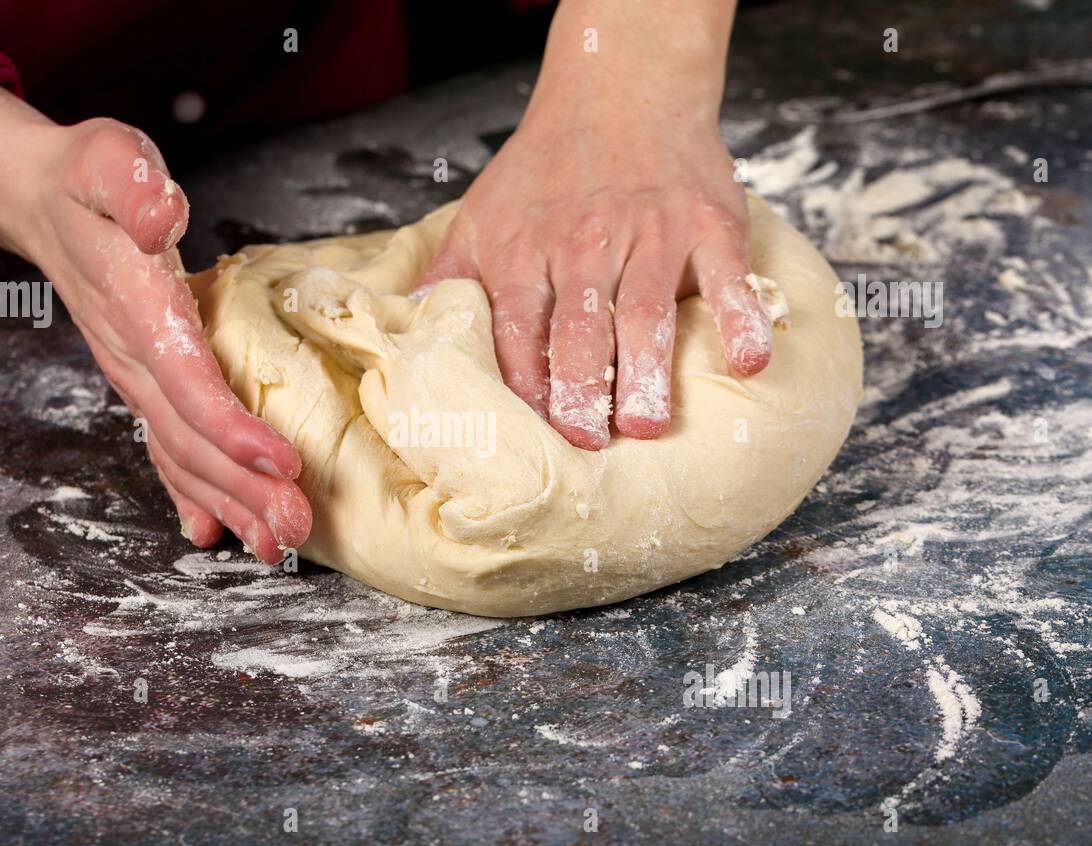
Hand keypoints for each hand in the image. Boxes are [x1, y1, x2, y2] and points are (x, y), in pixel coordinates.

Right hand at [0, 88, 310, 561]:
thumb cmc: (90, 179)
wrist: (41, 201)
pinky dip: (191, 492)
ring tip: (275, 547)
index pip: (187, 382)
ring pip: (182, 455)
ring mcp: (135, 378)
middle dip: (244, 490)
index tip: (283, 463)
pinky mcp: (143, 383)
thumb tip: (162, 215)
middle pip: (191, 439)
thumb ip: (133, 185)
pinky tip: (212, 530)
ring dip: (229, 504)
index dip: (232, 429)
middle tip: (296, 530)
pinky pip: (166, 447)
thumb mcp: (110, 159)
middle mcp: (133, 358)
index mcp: (137, 310)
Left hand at [418, 0, 768, 449]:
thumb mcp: (480, 216)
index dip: (523, 382)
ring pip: (646, 309)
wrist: (621, 91)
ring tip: (648, 425)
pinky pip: (727, 275)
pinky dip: (741, 315)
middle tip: (587, 441)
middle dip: (580, 385)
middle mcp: (585, 245)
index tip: (529, 434)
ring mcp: (651, 234)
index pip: (518, 329)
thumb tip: (409, 333)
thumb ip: (450, 279)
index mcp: (525, 253)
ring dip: (647, 368)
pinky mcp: (707, 224)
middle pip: (580, 326)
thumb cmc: (546, 171)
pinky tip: (749, 360)